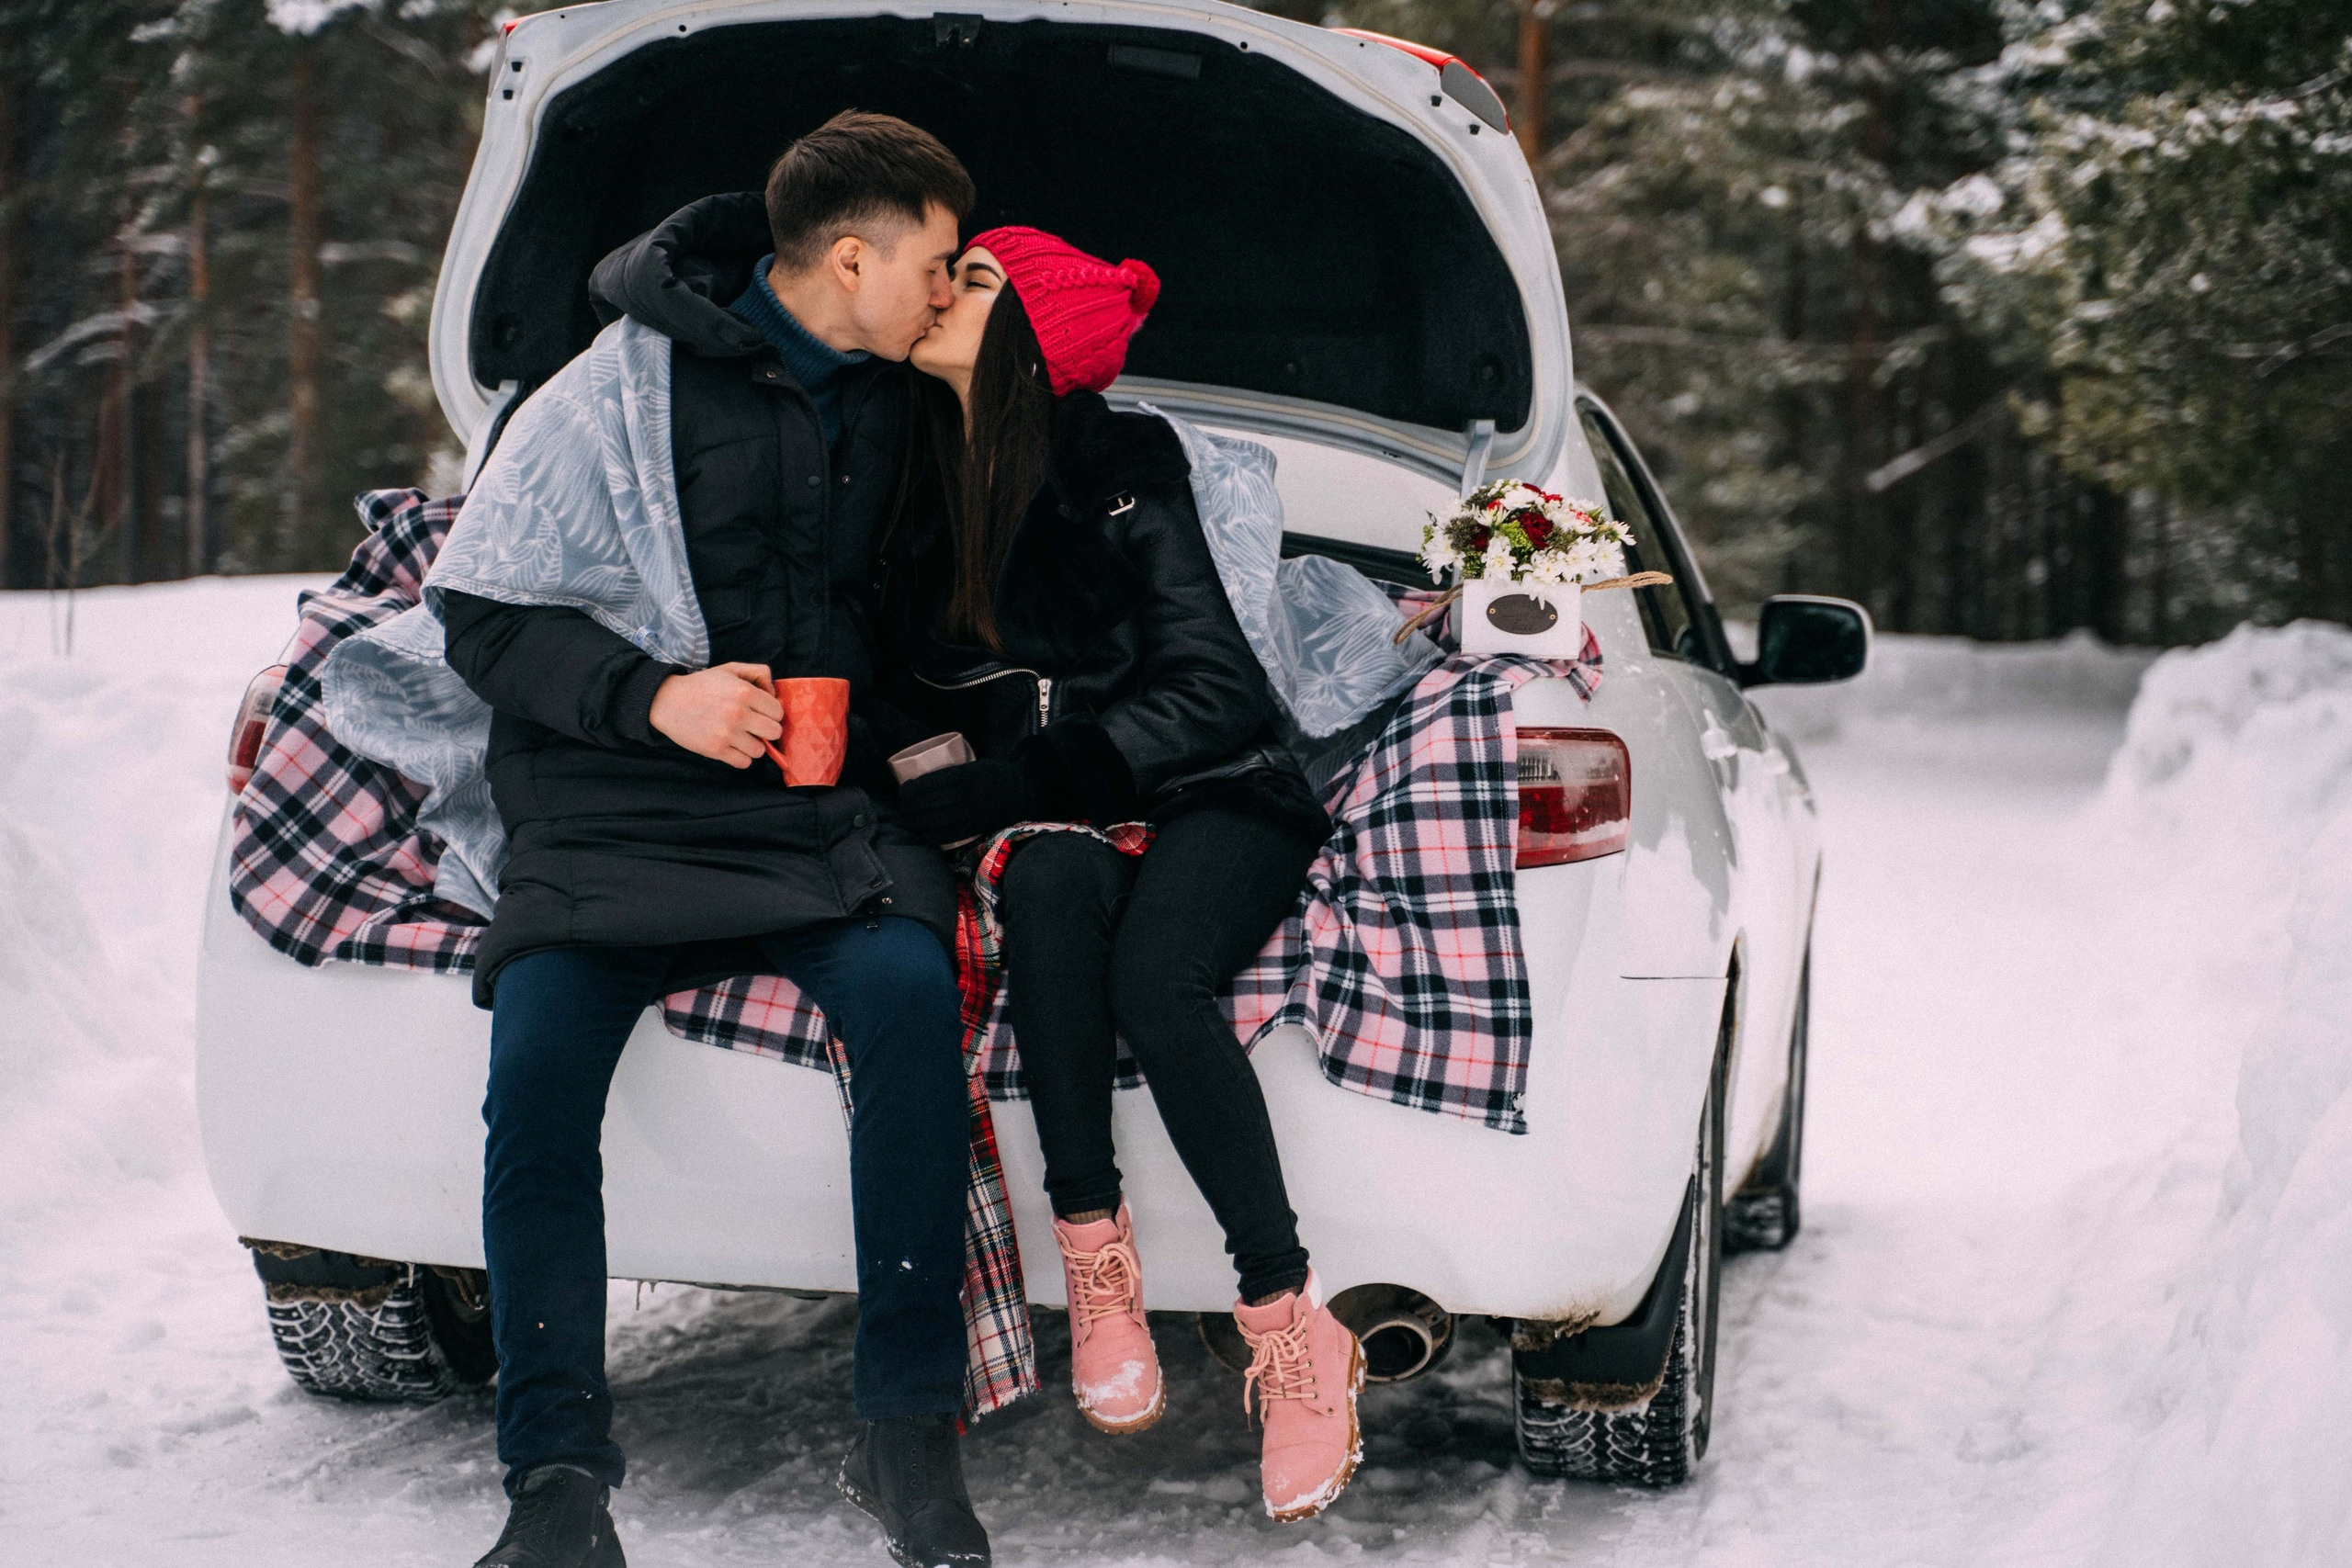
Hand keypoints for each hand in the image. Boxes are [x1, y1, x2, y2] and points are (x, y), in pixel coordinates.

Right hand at [648, 663, 782, 767]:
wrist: (668, 701)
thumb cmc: (702, 685)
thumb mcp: (730, 669)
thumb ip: (758, 673)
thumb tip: (774, 693)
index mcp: (744, 692)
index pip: (778, 711)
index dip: (771, 713)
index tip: (761, 712)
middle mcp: (738, 713)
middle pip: (774, 732)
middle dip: (767, 729)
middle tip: (754, 726)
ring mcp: (727, 733)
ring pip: (760, 750)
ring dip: (753, 745)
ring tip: (741, 736)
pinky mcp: (716, 750)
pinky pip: (744, 763)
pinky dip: (741, 757)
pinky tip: (732, 746)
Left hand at [897, 758, 1036, 845]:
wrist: (1026, 791)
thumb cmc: (998, 774)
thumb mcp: (977, 764)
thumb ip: (956, 772)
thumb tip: (927, 782)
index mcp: (967, 775)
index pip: (932, 782)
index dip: (913, 789)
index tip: (904, 790)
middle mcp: (968, 794)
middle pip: (931, 803)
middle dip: (910, 807)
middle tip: (901, 807)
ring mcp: (973, 813)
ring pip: (937, 820)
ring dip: (917, 823)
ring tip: (906, 822)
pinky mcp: (977, 827)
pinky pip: (950, 835)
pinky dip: (931, 838)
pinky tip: (919, 837)